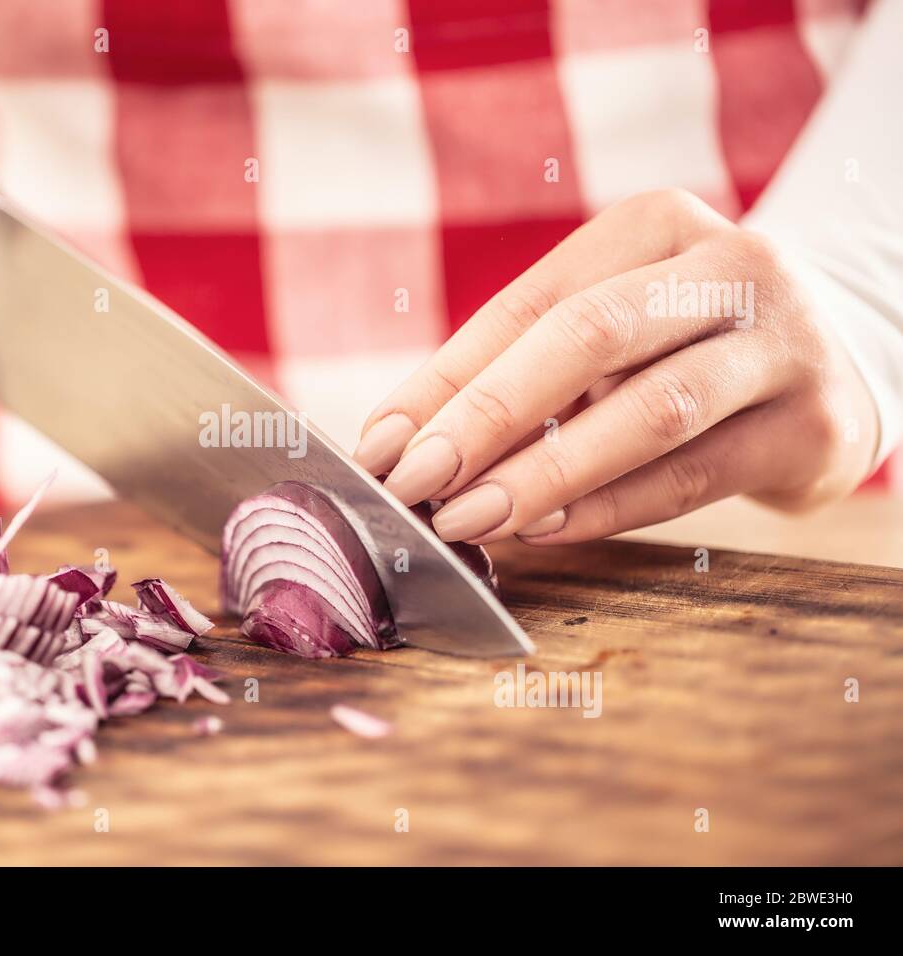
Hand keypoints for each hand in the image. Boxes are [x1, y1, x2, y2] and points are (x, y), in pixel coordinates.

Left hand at [353, 189, 878, 545]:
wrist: (836, 358)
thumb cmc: (679, 342)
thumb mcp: (607, 326)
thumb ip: (513, 369)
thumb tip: (397, 443)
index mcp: (657, 226)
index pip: (531, 303)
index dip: (447, 378)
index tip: (382, 445)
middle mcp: (731, 267)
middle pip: (590, 337)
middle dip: (489, 415)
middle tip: (417, 480)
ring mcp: (782, 345)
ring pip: (649, 411)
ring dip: (544, 472)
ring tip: (468, 516)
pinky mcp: (813, 427)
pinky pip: (691, 475)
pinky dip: (608, 507)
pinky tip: (544, 529)